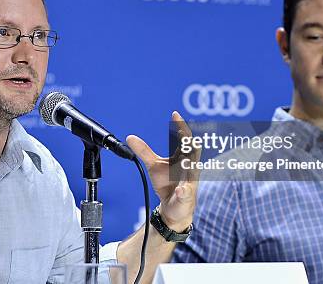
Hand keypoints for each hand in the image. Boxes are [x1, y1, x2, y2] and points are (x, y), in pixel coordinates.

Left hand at [127, 111, 200, 231]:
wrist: (172, 208)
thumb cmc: (167, 183)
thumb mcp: (153, 165)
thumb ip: (144, 151)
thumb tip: (129, 137)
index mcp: (183, 157)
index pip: (184, 139)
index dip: (180, 126)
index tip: (175, 114)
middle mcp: (190, 167)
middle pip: (193, 151)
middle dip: (189, 142)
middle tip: (183, 132)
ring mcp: (190, 182)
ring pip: (193, 171)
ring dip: (189, 165)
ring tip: (184, 160)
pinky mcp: (186, 196)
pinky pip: (186, 193)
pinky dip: (183, 191)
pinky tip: (180, 190)